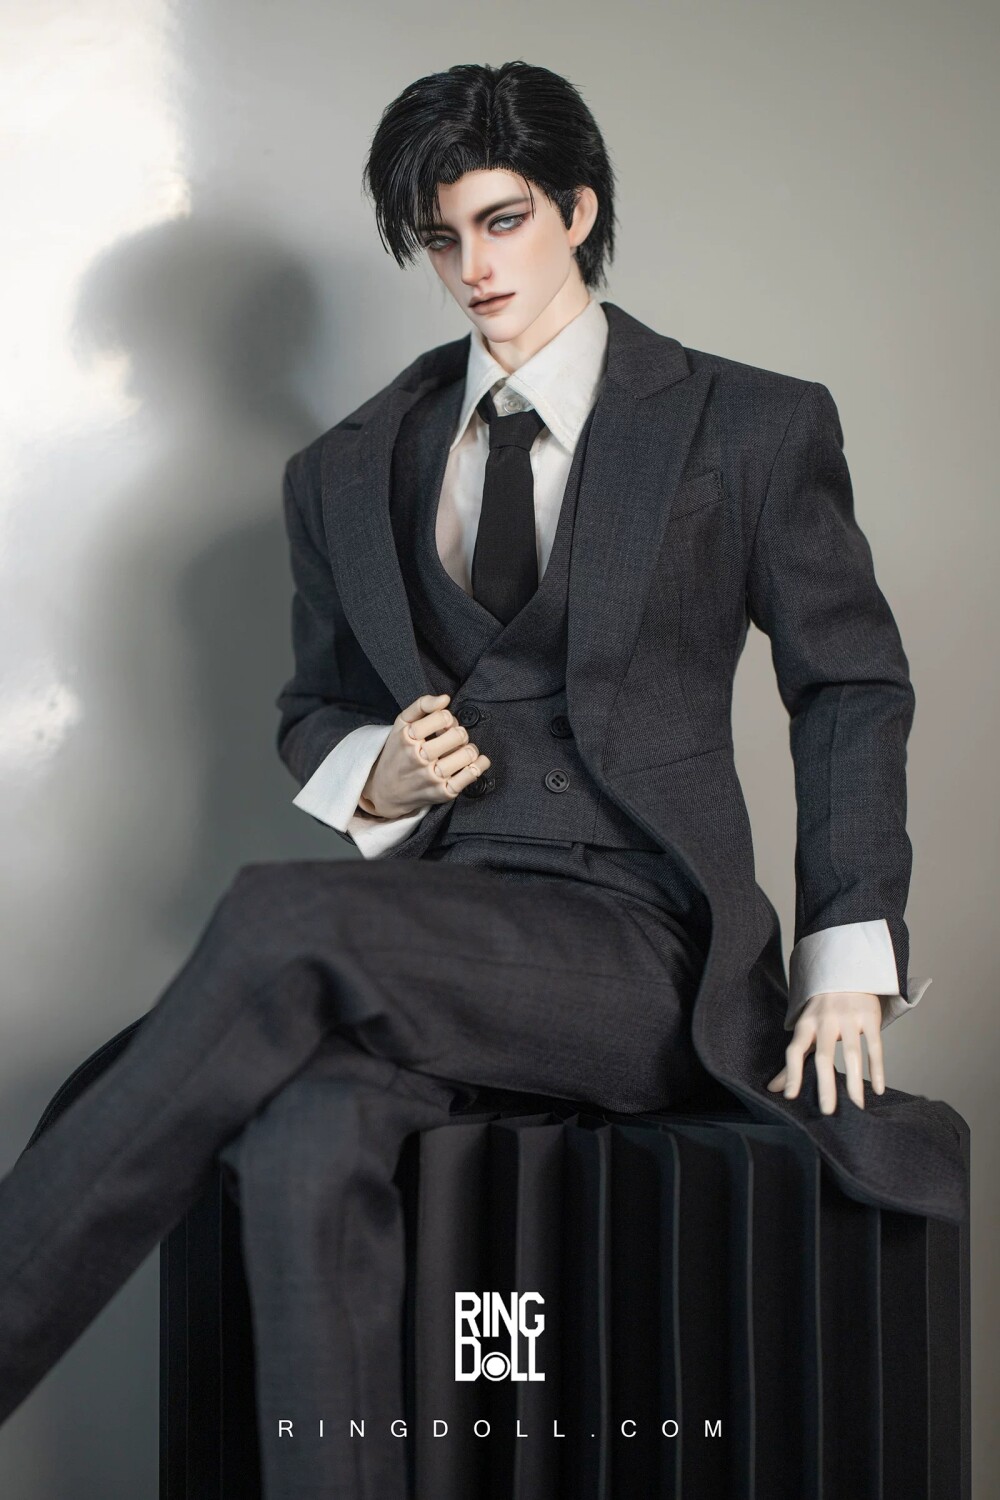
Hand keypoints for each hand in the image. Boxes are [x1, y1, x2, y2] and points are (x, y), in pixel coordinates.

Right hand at [358, 693, 490, 818]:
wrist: (385, 790)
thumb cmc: (398, 752)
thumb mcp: (401, 723)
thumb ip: (422, 705)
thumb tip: (445, 698)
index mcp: (408, 737)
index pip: (443, 717)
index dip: (448, 718)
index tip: (443, 724)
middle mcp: (418, 757)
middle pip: (458, 735)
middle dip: (460, 733)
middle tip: (453, 738)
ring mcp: (431, 777)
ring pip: (467, 754)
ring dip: (470, 749)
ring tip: (461, 750)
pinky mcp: (442, 793)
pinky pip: (470, 776)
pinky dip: (479, 765)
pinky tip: (475, 762)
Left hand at [766, 991, 883, 1114]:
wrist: (846, 971)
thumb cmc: (822, 1010)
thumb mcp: (805, 1029)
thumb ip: (793, 1059)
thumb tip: (773, 1090)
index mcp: (806, 1025)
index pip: (794, 1050)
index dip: (791, 1073)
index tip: (790, 1097)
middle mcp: (825, 1021)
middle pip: (824, 1056)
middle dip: (825, 1085)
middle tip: (828, 1112)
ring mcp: (849, 1017)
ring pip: (852, 1054)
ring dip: (855, 1083)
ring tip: (857, 1107)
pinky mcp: (869, 1016)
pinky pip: (875, 1046)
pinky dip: (876, 1069)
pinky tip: (877, 1090)